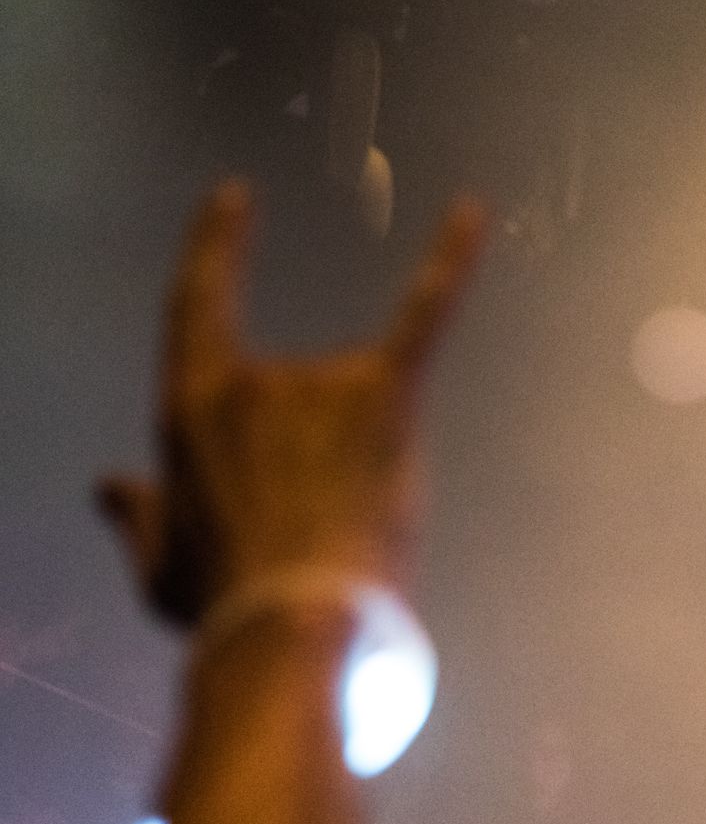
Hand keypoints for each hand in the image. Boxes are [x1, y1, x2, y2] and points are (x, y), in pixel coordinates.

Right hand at [99, 181, 484, 625]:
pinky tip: (475, 213)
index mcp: (190, 407)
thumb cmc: (227, 604)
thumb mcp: (160, 570)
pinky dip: (450, 261)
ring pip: (357, 406)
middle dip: (311, 468)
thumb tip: (111, 486)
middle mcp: (254, 379)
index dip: (216, 249)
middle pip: (295, 393)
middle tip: (311, 543)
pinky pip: (424, 315)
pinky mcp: (387, 398)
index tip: (235, 200)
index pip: (198, 304)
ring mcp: (322, 383)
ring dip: (359, 466)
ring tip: (346, 539)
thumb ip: (141, 518)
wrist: (297, 623)